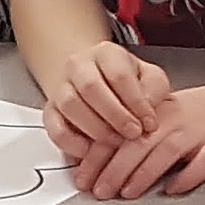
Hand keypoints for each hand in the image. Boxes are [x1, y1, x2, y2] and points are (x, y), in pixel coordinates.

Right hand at [40, 42, 175, 171]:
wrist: (98, 82)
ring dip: (96, 129)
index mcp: (106, 53)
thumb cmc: (128, 84)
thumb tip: (147, 114)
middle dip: (115, 115)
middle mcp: (78, 65)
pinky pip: (54, 128)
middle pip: (90, 87)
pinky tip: (91, 151)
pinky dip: (72, 144)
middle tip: (133, 134)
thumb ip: (154, 91)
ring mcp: (60, 87)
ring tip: (116, 142)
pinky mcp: (50, 111)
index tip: (150, 124)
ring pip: (70, 105)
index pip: (119, 74)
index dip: (136, 102)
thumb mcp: (150, 79)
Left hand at [82, 73, 204, 198]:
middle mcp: (174, 121)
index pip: (119, 134)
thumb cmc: (197, 117)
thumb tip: (98, 165)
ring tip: (127, 193)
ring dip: (144, 175)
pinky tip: (172, 190)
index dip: (98, 157)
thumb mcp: (162, 119)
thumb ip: (134, 138)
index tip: (83, 177)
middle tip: (100, 191)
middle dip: (115, 169)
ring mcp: (198, 133)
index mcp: (154, 113)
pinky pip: (202, 164)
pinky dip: (187, 178)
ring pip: (165, 153)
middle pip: (138, 145)